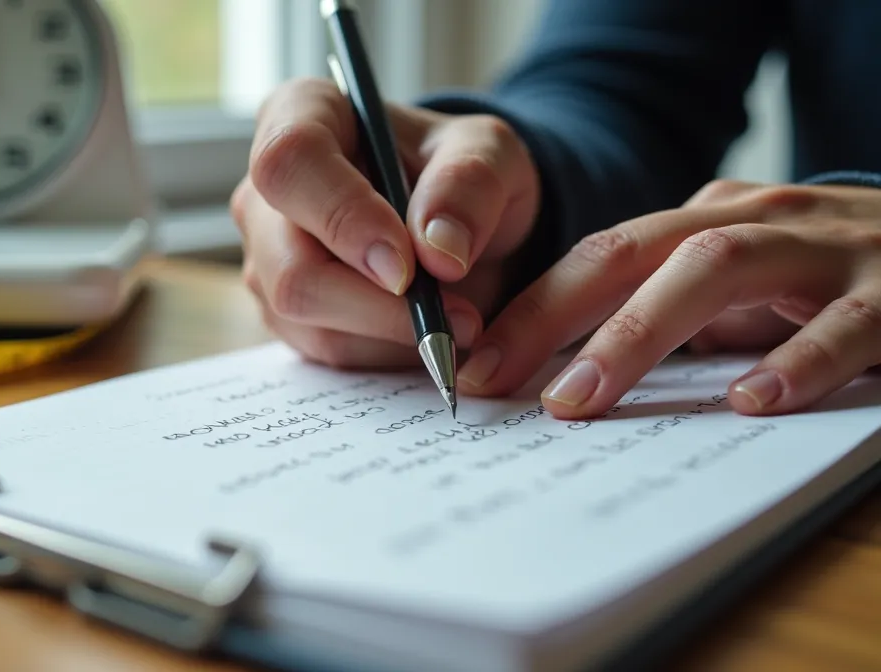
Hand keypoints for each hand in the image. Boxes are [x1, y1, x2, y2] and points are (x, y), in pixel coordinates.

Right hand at [231, 78, 540, 367]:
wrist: (452, 221)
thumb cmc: (458, 172)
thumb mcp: (491, 155)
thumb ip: (470, 185)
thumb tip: (438, 251)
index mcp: (302, 115)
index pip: (291, 162)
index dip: (343, 217)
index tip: (406, 267)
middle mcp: (265, 191)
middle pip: (291, 266)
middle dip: (377, 306)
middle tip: (458, 318)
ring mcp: (265, 256)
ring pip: (306, 319)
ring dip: (391, 333)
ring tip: (458, 317)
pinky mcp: (281, 312)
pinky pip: (325, 349)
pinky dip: (385, 351)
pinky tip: (424, 327)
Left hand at [458, 179, 880, 417]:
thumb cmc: (830, 274)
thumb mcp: (740, 284)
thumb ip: (673, 315)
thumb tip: (574, 372)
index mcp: (706, 221)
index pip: (600, 258)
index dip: (531, 310)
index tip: (474, 366)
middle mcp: (754, 221)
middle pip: (633, 252)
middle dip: (553, 315)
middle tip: (497, 379)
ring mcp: (823, 248)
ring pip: (716, 268)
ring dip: (638, 334)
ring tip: (583, 397)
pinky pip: (841, 323)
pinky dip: (796, 359)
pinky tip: (752, 401)